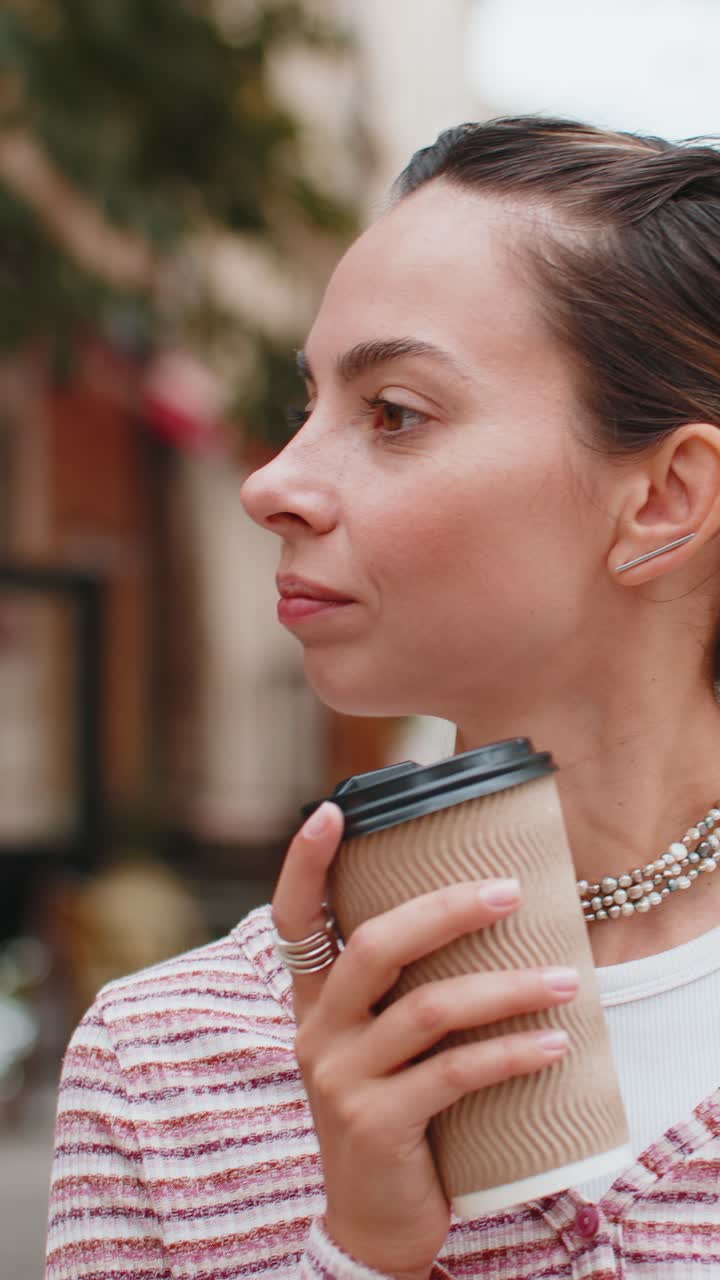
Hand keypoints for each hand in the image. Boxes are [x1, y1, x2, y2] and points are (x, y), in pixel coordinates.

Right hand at [273, 801, 576, 1279]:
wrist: (372, 1220)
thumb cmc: (393, 1113)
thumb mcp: (378, 1048)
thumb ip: (401, 993)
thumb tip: (478, 918)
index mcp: (315, 1004)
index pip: (294, 919)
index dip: (306, 863)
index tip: (333, 809)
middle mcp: (318, 1032)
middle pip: (375, 945)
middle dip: (445, 910)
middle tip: (508, 891)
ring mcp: (342, 1079)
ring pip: (428, 1007)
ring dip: (505, 988)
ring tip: (565, 980)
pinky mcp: (378, 1124)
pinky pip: (454, 1073)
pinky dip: (511, 1054)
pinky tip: (555, 1045)